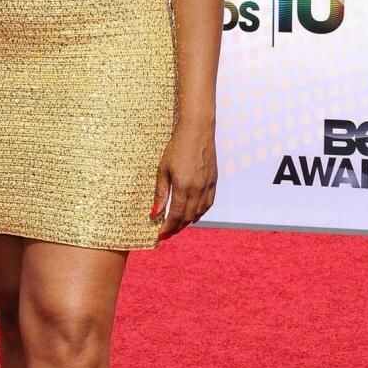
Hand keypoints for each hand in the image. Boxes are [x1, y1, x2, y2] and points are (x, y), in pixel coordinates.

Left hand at [151, 121, 217, 241]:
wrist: (197, 131)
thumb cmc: (176, 147)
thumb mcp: (163, 169)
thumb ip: (160, 193)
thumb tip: (154, 213)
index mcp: (183, 187)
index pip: (175, 216)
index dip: (167, 228)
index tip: (159, 236)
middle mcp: (198, 189)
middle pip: (188, 217)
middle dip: (176, 227)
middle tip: (166, 232)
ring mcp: (208, 186)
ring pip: (199, 212)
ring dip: (188, 221)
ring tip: (177, 225)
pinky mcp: (214, 181)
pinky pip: (208, 203)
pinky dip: (200, 212)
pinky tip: (193, 214)